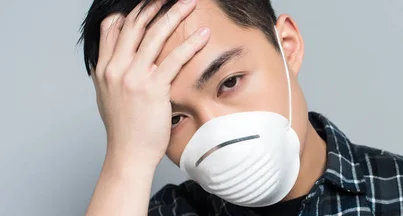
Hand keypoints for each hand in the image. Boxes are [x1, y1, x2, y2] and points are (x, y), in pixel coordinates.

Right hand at [93, 0, 208, 167]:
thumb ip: (113, 72)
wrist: (128, 153)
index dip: (132, 11)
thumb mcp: (109, 95)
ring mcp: (132, 77)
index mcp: (103, 68)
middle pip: (135, 25)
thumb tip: (120, 57)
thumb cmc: (124, 128)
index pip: (113, 27)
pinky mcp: (152, 88)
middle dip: (154, 5)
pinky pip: (174, 59)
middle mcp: (115, 68)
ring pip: (154, 35)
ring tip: (190, 3)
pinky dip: (190, 44)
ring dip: (174, 14)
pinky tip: (203, 35)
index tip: (149, 2)